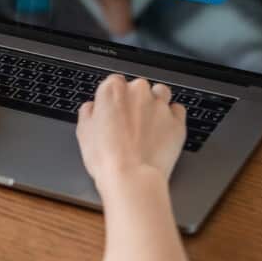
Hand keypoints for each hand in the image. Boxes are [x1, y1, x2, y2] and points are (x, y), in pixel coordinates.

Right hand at [76, 75, 185, 197]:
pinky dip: (171, 118)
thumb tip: (92, 108)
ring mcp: (160, 105)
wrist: (132, 178)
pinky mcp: (177, 121)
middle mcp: (138, 92)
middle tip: (129, 124)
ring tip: (148, 124)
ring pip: (161, 93)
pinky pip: (177, 111)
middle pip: (138, 87)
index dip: (113, 99)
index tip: (113, 111)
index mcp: (113, 90)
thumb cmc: (107, 159)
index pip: (114, 83)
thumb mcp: (83, 133)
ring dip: (155, 103)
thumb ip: (88, 113)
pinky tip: (162, 131)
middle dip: (135, 101)